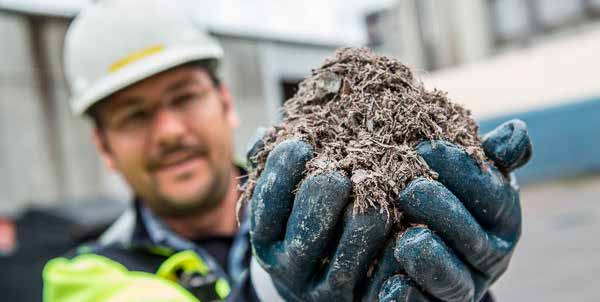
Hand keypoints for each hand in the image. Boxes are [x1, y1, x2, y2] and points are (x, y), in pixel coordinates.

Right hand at [248, 139, 392, 300]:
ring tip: (376, 188)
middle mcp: (289, 267)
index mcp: (266, 239)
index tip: (302, 144)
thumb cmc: (302, 222)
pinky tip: (404, 222)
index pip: (269, 202)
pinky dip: (394, 249)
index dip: (283, 168)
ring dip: (366, 217)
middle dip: (326, 191)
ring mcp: (322, 289)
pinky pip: (380, 278)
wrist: (316, 280)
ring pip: (348, 254)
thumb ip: (275, 169)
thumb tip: (268, 133)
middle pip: (307, 230)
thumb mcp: (282, 200)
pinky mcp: (356, 301)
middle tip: (343, 171)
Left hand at [367, 119, 531, 301]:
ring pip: (453, 279)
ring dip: (431, 260)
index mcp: (501, 218)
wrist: (425, 247)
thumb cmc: (445, 196)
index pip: (490, 193)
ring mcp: (464, 286)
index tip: (423, 147)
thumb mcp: (466, 175)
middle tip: (407, 188)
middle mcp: (489, 256)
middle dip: (441, 210)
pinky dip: (409, 298)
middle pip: (472, 237)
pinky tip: (390, 286)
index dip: (459, 169)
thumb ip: (486, 157)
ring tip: (406, 240)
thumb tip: (516, 131)